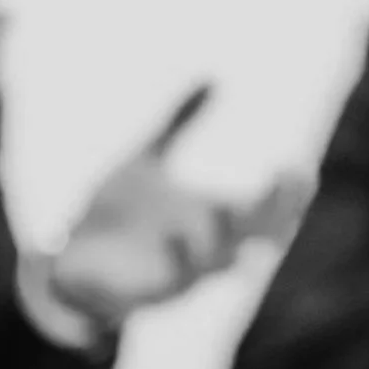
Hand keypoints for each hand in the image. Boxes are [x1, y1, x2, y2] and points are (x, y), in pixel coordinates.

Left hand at [46, 83, 314, 328]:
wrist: (66, 261)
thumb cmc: (115, 216)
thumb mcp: (145, 160)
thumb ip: (178, 123)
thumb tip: (212, 78)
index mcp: (211, 218)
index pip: (264, 210)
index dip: (289, 195)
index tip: (302, 170)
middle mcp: (206, 246)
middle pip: (254, 233)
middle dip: (273, 210)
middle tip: (287, 179)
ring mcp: (180, 272)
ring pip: (217, 260)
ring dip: (226, 234)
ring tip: (229, 205)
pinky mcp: (149, 290)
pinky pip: (171, 278)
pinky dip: (178, 257)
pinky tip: (177, 234)